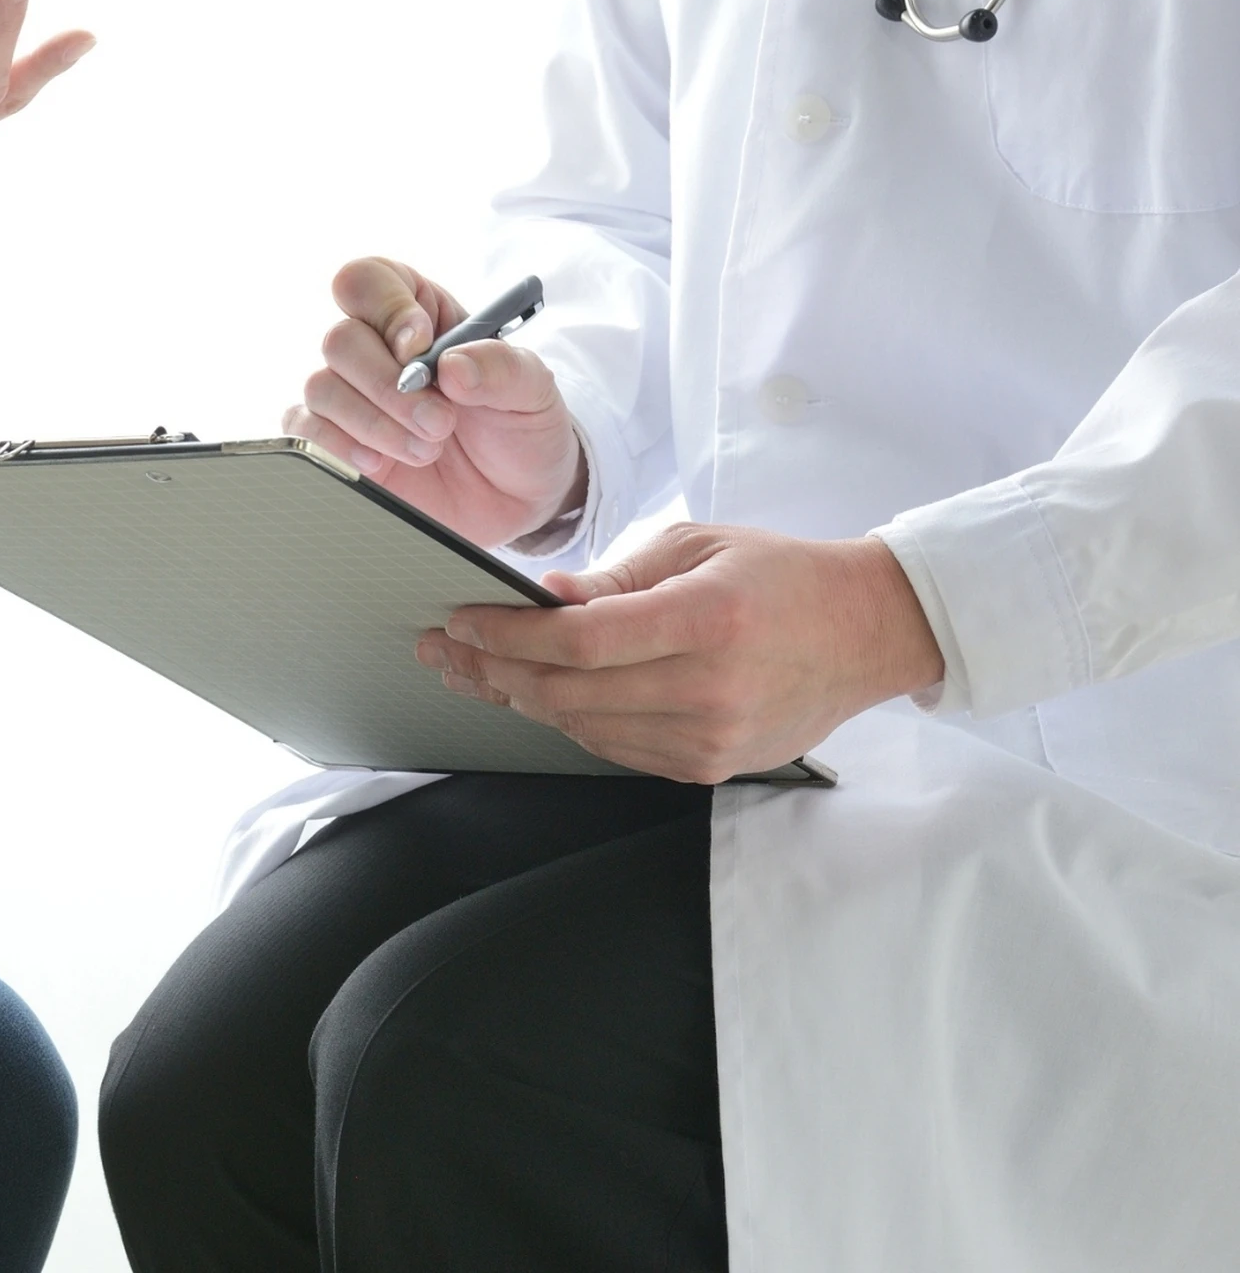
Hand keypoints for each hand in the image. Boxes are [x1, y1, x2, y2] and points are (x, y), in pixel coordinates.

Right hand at [283, 258, 584, 547]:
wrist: (515, 496)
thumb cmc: (520, 428)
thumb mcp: (534, 390)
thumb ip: (501, 368)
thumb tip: (451, 365)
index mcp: (418, 311)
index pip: (368, 281)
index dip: (386, 310)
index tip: (420, 348)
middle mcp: (375, 347)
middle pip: (340, 338)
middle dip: (389, 387)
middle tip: (439, 423)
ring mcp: (351, 395)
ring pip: (321, 387)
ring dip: (374, 423)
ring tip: (426, 451)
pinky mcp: (335, 441)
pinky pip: (306, 431)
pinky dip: (339, 447)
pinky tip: (379, 464)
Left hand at [416, 525, 945, 783]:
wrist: (865, 633)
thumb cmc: (780, 576)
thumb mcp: (696, 545)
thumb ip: (615, 576)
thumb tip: (544, 598)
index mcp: (704, 621)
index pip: (577, 641)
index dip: (506, 636)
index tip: (462, 621)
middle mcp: (708, 690)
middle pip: (567, 693)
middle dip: (493, 671)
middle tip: (446, 650)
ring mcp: (710, 738)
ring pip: (581, 728)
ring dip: (521, 700)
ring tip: (477, 672)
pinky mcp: (710, 767)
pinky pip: (614, 749)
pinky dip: (571, 720)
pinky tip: (540, 695)